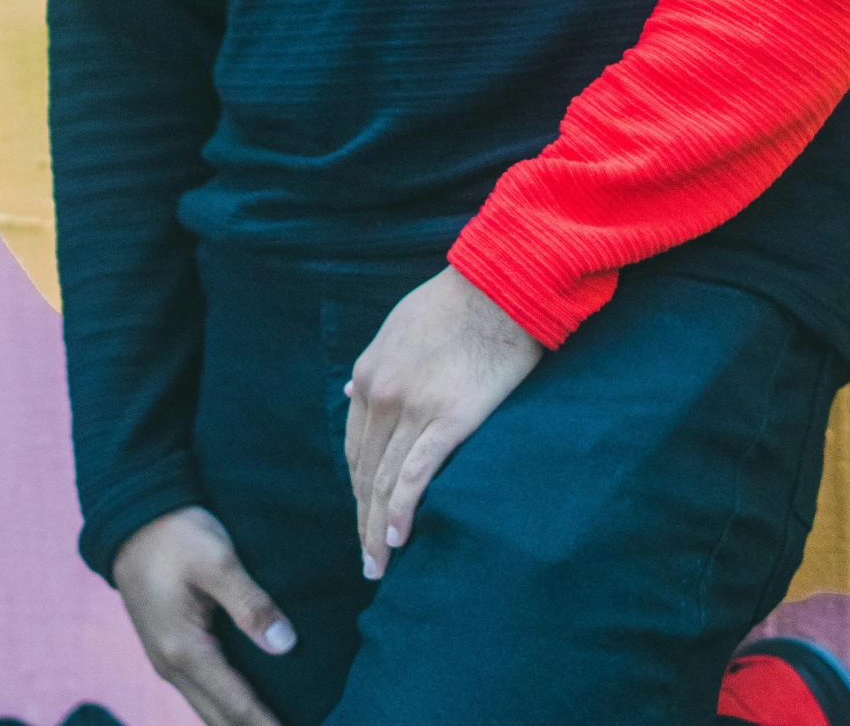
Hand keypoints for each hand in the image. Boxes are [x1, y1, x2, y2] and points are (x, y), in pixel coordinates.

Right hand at [112, 506, 294, 725]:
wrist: (131, 518)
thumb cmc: (176, 534)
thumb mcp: (218, 559)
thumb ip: (250, 604)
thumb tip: (285, 645)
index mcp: (185, 650)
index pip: (237, 705)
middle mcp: (172, 667)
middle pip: (219, 719)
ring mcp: (166, 661)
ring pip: (208, 709)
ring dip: (239, 721)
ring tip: (274, 722)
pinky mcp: (167, 649)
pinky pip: (201, 691)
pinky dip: (225, 706)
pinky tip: (246, 702)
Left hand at [344, 264, 542, 578]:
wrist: (501, 284)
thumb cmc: (456, 303)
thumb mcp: (398, 327)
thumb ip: (375, 367)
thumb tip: (349, 395)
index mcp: (369, 373)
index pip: (354, 448)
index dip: (358, 489)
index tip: (363, 516)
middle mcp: (381, 394)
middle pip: (365, 472)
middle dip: (362, 519)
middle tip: (366, 560)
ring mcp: (413, 408)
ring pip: (386, 482)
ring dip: (378, 529)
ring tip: (379, 565)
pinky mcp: (450, 418)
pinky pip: (417, 476)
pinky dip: (403, 511)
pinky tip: (399, 538)